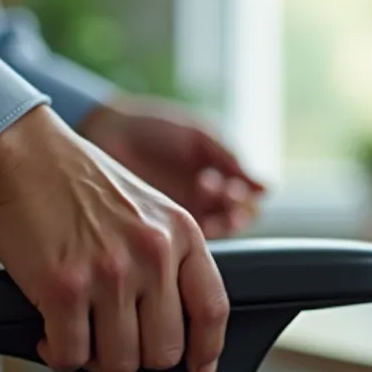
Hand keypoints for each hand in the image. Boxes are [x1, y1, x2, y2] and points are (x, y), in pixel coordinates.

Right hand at [0, 105, 228, 371]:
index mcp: (181, 233)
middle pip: (165, 350)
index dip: (206, 350)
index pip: (212, 309)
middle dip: (138, 356)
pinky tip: (51, 333)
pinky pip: (72, 355)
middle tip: (114, 340)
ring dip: (96, 358)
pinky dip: (59, 354)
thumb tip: (174, 319)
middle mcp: (153, 254)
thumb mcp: (149, 210)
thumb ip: (169, 256)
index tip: (198, 367)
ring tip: (81, 334)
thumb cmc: (82, 182)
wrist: (26, 152)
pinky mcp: (63, 287)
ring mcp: (110, 272)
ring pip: (120, 361)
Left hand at [79, 97, 266, 238]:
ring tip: (202, 192)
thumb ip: (231, 160)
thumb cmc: (152, 128)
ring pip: (213, 232)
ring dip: (216, 219)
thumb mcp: (198, 137)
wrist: (105, 130)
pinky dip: (193, 231)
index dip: (245, 198)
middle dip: (234, 210)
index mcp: (218, 178)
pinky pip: (186, 243)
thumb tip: (266, 189)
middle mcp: (204, 201)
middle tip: (220, 192)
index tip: (233, 185)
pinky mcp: (161, 228)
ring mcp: (182, 216)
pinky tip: (186, 214)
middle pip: (234, 221)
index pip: (247, 202)